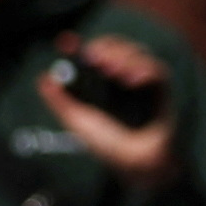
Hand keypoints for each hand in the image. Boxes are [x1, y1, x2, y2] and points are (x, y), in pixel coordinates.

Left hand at [36, 34, 179, 189]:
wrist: (137, 164)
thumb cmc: (110, 146)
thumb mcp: (78, 122)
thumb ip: (61, 102)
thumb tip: (43, 78)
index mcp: (103, 83)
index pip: (95, 54)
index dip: (81, 45)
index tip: (67, 41)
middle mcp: (124, 78)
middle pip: (119, 46)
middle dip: (107, 47)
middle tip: (95, 59)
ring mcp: (144, 84)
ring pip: (140, 53)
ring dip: (125, 57)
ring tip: (113, 72)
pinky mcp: (162, 92)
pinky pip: (158, 71)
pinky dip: (145, 71)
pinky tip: (132, 81)